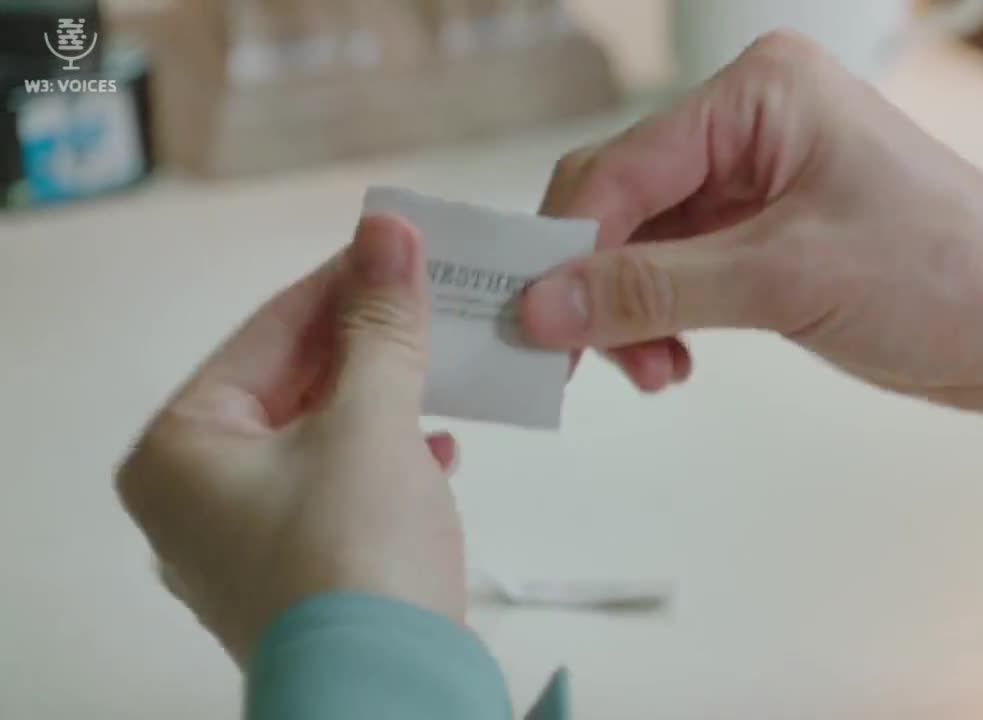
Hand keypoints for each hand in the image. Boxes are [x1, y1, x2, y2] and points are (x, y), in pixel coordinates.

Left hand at [116, 217, 464, 665]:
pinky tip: (437, 449)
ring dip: (387, 398)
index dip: (341, 280)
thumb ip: (380, 326)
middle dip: (370, 342)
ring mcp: (245, 540)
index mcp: (180, 449)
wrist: (391, 695)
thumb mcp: (372, 423)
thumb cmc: (356, 553)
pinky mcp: (301, 572)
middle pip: (291, 384)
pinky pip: (339, 488)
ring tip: (445, 361)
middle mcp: (195, 495)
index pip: (266, 332)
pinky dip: (388, 459)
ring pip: (321, 435)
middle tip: (433, 294)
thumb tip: (388, 230)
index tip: (401, 242)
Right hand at [523, 32, 982, 412]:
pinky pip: (678, 274)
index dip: (569, 244)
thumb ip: (653, 291)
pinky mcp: (764, 238)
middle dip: (598, 283)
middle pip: (621, 201)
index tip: (533, 318)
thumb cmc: (944, 274)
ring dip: (628, 313)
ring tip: (652, 372)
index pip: (623, 165)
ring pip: (642, 245)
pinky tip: (670, 363)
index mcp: (759, 94)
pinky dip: (660, 320)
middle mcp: (749, 125)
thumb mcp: (785, 279)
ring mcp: (755, 182)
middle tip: (585, 360)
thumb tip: (541, 307)